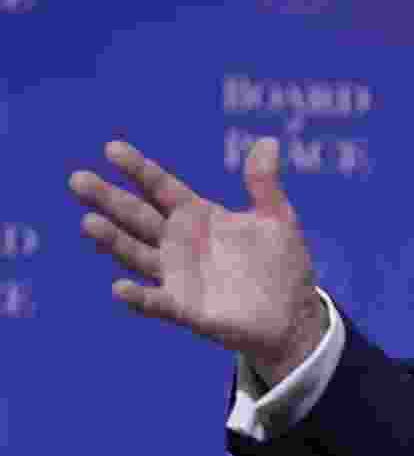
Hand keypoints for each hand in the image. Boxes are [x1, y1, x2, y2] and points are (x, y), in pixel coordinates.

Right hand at [68, 138, 325, 384]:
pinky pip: (156, 301)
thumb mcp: (277, 219)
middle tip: (78, 179)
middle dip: (109, 198)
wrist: (292, 314)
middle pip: (137, 215)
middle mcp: (179, 242)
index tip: (111, 149)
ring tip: (88, 223)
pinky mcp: (185, 308)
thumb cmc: (281, 263)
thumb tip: (268, 141)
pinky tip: (120, 288)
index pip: (161, 187)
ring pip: (137, 253)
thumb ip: (264, 183)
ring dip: (113, 240)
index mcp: (198, 215)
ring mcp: (177, 275)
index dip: (138, 169)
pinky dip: (138, 296)